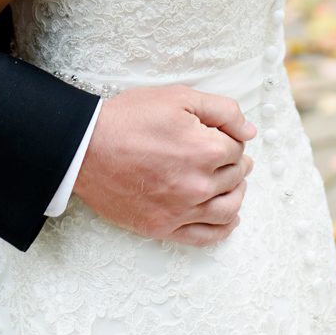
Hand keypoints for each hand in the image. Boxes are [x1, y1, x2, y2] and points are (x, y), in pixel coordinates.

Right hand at [73, 85, 256, 246]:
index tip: (216, 134)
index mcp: (205, 150)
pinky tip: (229, 218)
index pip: (237, 148)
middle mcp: (198, 185)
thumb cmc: (129, 119)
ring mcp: (181, 210)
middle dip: (235, 163)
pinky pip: (206, 237)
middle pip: (236, 176)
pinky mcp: (164, 228)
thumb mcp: (178, 97)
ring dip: (236, 193)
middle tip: (224, 154)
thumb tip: (249, 131)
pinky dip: (224, 228)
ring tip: (232, 182)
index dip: (229, 138)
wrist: (86, 149)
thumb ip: (222, 111)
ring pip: (228, 208)